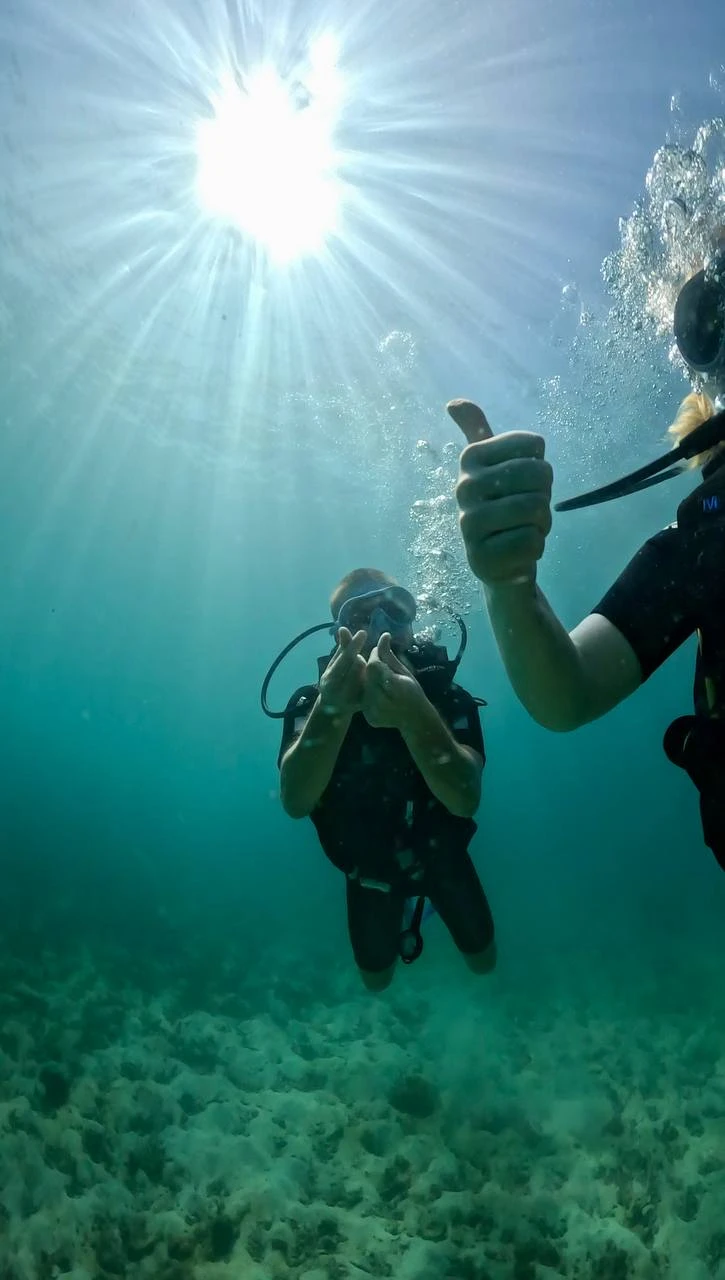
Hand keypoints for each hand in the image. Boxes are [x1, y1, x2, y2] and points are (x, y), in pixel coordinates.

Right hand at [319, 627, 366, 716]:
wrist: (334, 708)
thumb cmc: (334, 680)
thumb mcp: (334, 665)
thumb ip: (341, 648)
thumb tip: (343, 628)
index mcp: (330, 680)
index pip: (345, 659)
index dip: (354, 645)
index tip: (363, 632)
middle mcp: (340, 692)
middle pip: (358, 666)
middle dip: (360, 657)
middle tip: (358, 657)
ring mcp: (353, 700)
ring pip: (368, 674)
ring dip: (367, 667)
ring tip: (361, 669)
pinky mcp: (364, 705)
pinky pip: (374, 685)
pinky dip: (373, 677)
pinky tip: (370, 676)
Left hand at [362, 633, 425, 730]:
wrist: (415, 720)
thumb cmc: (413, 692)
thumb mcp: (404, 671)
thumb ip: (389, 656)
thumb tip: (383, 635)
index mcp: (393, 687)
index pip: (373, 665)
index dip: (375, 658)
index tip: (380, 655)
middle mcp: (381, 701)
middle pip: (366, 677)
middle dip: (371, 670)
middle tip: (381, 671)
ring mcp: (374, 712)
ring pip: (362, 688)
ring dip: (368, 682)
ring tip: (380, 683)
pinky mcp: (369, 718)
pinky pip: (363, 700)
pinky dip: (368, 694)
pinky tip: (378, 695)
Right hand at [448, 399, 552, 586]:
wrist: (499, 560)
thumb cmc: (504, 505)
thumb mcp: (491, 466)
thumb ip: (475, 430)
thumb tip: (453, 403)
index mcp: (470, 458)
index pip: (536, 446)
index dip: (541, 466)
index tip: (523, 481)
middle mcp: (463, 487)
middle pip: (539, 475)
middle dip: (544, 495)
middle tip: (528, 509)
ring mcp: (469, 524)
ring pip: (536, 509)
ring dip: (541, 523)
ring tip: (522, 529)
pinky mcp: (481, 557)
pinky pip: (531, 542)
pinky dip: (534, 548)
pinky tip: (518, 551)